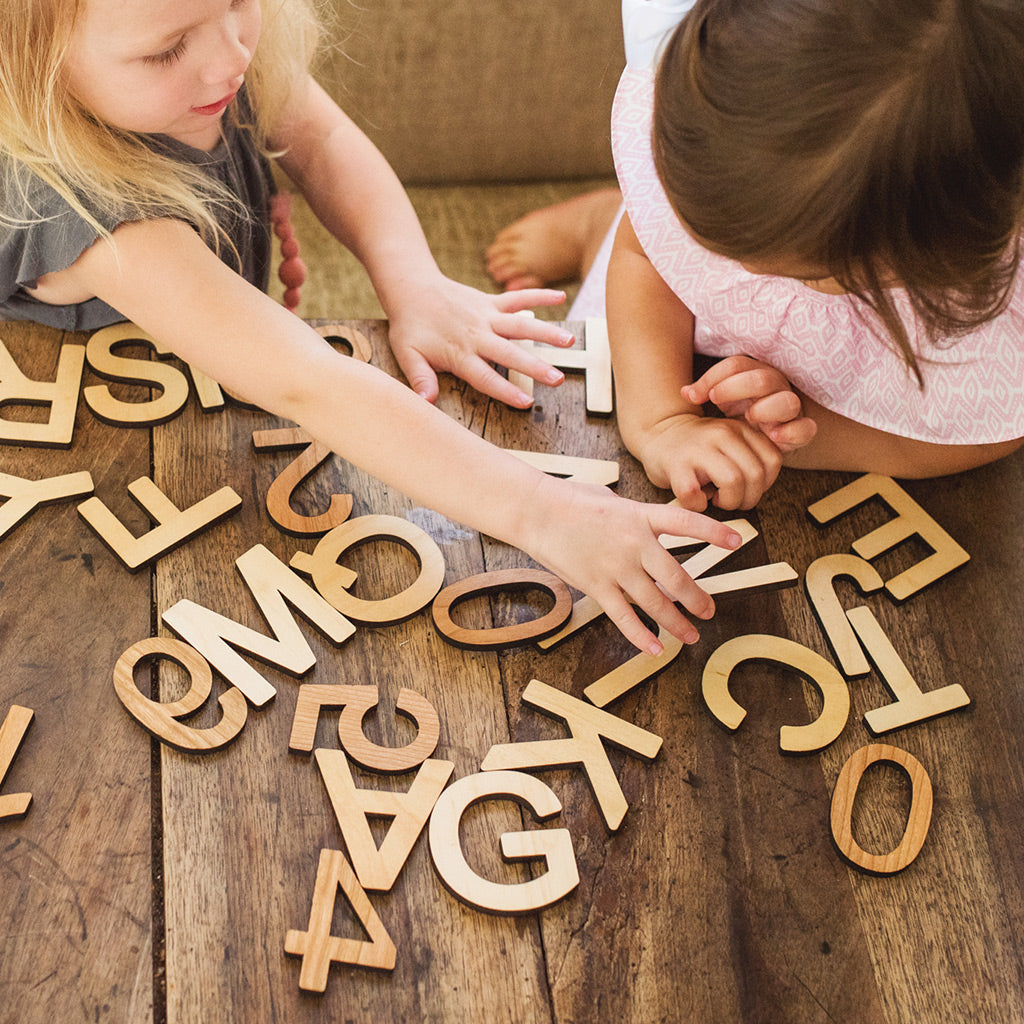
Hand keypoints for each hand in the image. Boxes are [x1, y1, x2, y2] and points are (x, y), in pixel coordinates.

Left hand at [384, 274, 574, 406]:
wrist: (411, 288)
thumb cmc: (410, 327)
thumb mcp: (408, 356)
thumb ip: (420, 379)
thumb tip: (426, 402)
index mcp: (460, 353)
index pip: (485, 376)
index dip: (505, 390)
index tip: (525, 402)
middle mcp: (478, 334)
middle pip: (510, 353)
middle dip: (535, 366)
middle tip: (557, 379)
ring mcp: (487, 316)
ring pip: (521, 324)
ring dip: (546, 331)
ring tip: (569, 341)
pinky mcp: (491, 301)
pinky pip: (518, 297)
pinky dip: (539, 294)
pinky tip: (561, 296)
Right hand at [520, 476, 741, 654]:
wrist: (537, 511)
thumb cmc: (571, 501)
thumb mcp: (612, 500)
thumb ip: (636, 516)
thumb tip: (649, 524)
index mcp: (640, 516)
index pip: (685, 523)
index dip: (713, 531)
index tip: (737, 540)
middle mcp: (633, 543)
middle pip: (676, 577)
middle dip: (697, 599)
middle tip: (709, 611)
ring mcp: (615, 566)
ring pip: (655, 602)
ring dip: (676, 623)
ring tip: (690, 636)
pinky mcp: (596, 585)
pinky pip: (623, 616)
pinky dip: (639, 636)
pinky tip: (653, 649)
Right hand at [636, 413, 784, 510]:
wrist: (660, 433)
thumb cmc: (699, 448)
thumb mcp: (731, 440)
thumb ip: (752, 454)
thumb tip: (764, 486)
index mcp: (740, 428)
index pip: (772, 460)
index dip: (765, 484)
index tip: (749, 488)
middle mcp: (722, 434)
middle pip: (755, 475)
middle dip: (748, 499)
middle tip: (733, 501)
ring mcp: (698, 449)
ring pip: (733, 482)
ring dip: (728, 502)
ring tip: (717, 500)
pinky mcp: (676, 466)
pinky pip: (696, 495)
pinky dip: (698, 505)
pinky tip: (696, 500)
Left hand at [683, 355, 816, 452]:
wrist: (760, 437)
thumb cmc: (738, 414)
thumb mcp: (720, 400)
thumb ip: (704, 392)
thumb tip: (684, 392)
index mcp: (754, 374)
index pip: (737, 364)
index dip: (713, 377)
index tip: (693, 395)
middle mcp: (775, 387)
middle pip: (762, 378)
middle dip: (735, 388)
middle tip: (716, 401)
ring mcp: (789, 409)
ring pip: (787, 401)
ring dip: (766, 409)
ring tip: (749, 418)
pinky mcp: (800, 430)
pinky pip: (806, 429)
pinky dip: (792, 432)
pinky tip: (772, 437)